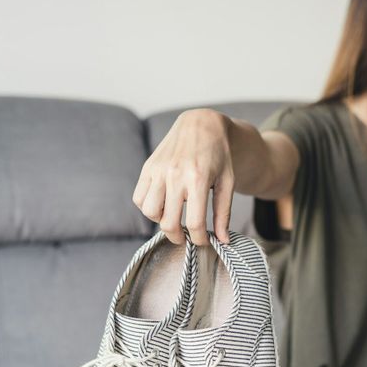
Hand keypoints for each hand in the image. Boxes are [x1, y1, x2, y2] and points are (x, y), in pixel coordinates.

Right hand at [132, 109, 233, 245]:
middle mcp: (175, 175)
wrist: (202, 124)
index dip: (199, 239)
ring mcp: (158, 170)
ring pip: (150, 212)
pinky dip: (148, 207)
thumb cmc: (219, 154)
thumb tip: (223, 241)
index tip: (203, 242)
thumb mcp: (227, 182)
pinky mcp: (148, 167)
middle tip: (185, 237)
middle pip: (168, 222)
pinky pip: (139, 198)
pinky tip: (163, 204)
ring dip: (161, 221)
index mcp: (198, 180)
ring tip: (173, 217)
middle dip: (178, 237)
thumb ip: (224, 213)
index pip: (194, 224)